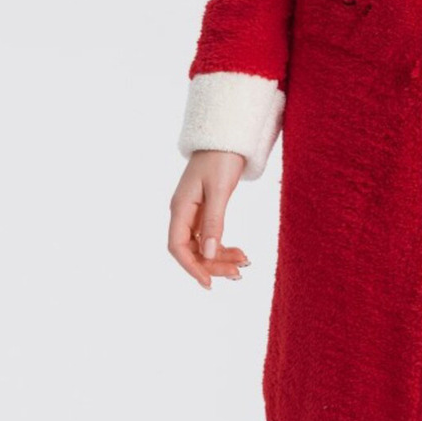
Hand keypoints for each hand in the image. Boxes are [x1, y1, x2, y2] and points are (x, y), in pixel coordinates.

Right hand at [169, 150, 251, 288]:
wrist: (227, 137)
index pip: (177, 246)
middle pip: (191, 250)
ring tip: (244, 264)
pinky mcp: (205, 210)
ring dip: (220, 258)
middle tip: (239, 274)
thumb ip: (214, 221)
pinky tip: (240, 253)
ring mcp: (193, 213)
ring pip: (202, 246)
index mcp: (180, 208)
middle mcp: (183, 213)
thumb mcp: (219, 190)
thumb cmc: (221, 158)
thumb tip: (208, 252)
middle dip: (212, 264)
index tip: (209, 283)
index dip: (191, 267)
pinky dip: (224, 247)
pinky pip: (210, 236)